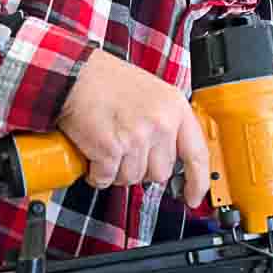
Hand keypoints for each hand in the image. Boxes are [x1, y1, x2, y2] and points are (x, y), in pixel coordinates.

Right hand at [58, 49, 210, 205]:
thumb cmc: (107, 80)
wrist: (75, 74)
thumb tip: (169, 154)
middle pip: (160, 173)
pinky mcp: (112, 148)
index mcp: (175, 107)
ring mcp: (137, 136)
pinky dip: (97, 173)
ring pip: (132, 178)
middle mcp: (160, 123)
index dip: (197, 182)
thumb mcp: (152, 93)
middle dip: (141, 169)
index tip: (193, 197)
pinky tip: (93, 155)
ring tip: (107, 146)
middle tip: (125, 150)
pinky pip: (107, 178)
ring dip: (116, 170)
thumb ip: (166, 122)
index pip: (197, 154)